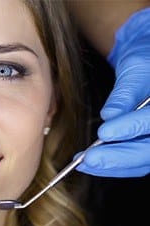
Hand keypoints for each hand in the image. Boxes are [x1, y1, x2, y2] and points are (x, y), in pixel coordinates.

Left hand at [77, 8, 149, 177]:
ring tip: (84, 163)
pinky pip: (137, 162)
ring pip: (143, 162)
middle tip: (89, 160)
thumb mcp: (136, 68)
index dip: (130, 128)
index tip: (104, 133)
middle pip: (149, 151)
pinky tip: (92, 163)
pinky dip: (114, 165)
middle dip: (118, 157)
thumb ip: (124, 93)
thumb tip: (110, 115)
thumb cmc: (146, 58)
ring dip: (112, 166)